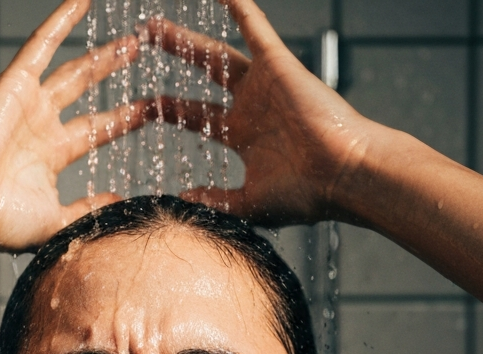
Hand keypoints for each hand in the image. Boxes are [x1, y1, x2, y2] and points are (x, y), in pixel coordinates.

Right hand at [0, 0, 150, 251]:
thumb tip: (122, 207)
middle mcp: (39, 127)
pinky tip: (83, 1)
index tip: (150, 109)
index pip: (93, 131)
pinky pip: (40, 44)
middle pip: (86, 92)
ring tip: (132, 37)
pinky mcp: (14, 84)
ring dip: (101, 52)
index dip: (122, 119)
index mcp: (49, 158)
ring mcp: (27, 104)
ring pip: (72, 68)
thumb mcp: (59, 222)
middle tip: (141, 53)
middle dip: (114, 74)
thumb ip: (90, 211)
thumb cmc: (1, 222)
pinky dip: (60, 20)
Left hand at [149, 0, 377, 224]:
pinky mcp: (277, 65)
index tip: (139, 103)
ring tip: (153, 23)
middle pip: (201, 77)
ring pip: (216, 53)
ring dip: (186, 37)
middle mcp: (251, 107)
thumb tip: (182, 200)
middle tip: (141, 40)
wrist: (343, 175)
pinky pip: (255, 27)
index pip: (195, 117)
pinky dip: (239, 7)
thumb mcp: (248, 204)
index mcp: (244, 138)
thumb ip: (215, 201)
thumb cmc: (305, 195)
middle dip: (173, 58)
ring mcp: (264, 85)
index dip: (167, 109)